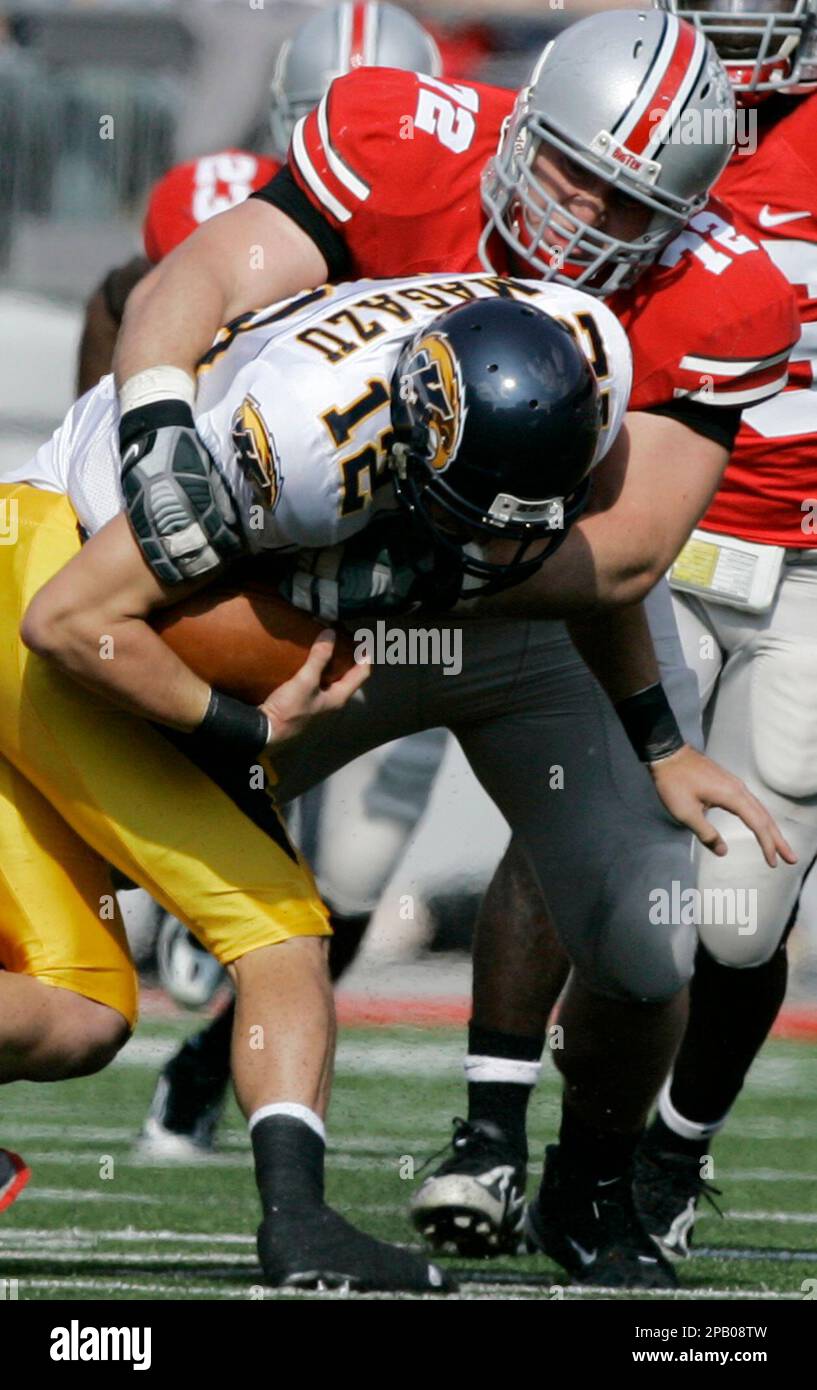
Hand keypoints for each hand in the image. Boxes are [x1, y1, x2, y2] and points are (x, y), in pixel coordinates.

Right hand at [259, 630, 369, 744]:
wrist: (267, 730)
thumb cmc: (291, 709)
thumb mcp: (305, 681)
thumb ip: (319, 658)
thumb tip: (330, 632)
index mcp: (339, 698)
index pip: (361, 675)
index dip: (365, 657)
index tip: (364, 640)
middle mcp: (333, 702)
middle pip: (349, 677)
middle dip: (349, 659)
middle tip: (345, 640)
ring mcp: (320, 704)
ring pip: (333, 680)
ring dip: (332, 664)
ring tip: (328, 646)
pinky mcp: (306, 703)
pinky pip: (318, 682)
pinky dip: (318, 669)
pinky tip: (309, 661)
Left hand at [648, 745, 797, 868]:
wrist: (668, 754)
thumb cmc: (674, 783)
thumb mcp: (686, 813)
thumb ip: (706, 834)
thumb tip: (723, 851)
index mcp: (732, 796)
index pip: (757, 824)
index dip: (767, 844)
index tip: (773, 862)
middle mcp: (739, 789)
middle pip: (764, 817)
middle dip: (778, 839)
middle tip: (791, 858)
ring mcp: (735, 784)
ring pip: (759, 810)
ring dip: (771, 829)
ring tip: (780, 846)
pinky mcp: (728, 783)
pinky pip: (751, 804)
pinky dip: (760, 818)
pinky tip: (761, 825)